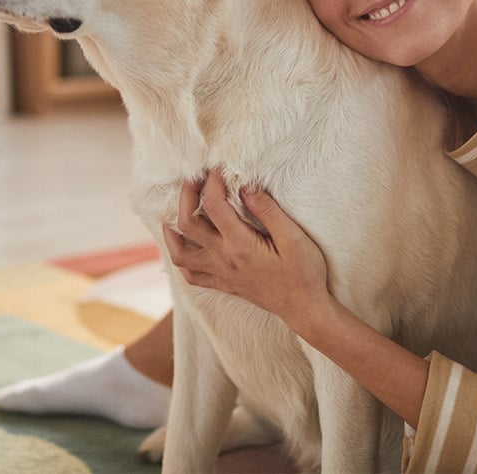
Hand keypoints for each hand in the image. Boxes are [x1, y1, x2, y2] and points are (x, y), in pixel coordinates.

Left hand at [162, 169, 330, 326]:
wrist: (304, 308)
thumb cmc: (304, 272)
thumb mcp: (293, 237)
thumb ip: (268, 211)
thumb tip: (245, 187)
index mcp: (240, 245)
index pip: (215, 206)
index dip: (213, 183)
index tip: (218, 169)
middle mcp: (224, 259)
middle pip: (188, 223)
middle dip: (186, 196)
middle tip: (194, 179)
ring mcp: (220, 273)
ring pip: (180, 253)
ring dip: (173, 231)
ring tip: (175, 212)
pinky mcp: (224, 284)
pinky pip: (191, 275)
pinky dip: (181, 259)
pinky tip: (185, 246)